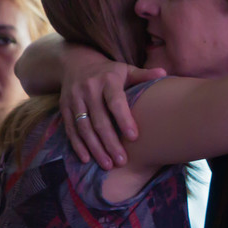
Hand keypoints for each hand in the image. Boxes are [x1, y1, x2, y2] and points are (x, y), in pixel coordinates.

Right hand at [60, 44, 165, 168]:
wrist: (76, 62)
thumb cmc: (109, 72)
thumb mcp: (126, 70)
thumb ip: (143, 75)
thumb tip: (163, 73)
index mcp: (108, 79)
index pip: (115, 102)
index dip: (124, 120)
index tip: (134, 138)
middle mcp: (88, 89)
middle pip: (99, 120)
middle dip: (110, 143)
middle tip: (122, 161)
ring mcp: (74, 99)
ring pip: (84, 128)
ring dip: (95, 148)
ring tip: (108, 165)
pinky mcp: (64, 107)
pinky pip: (70, 129)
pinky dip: (77, 145)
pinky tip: (87, 159)